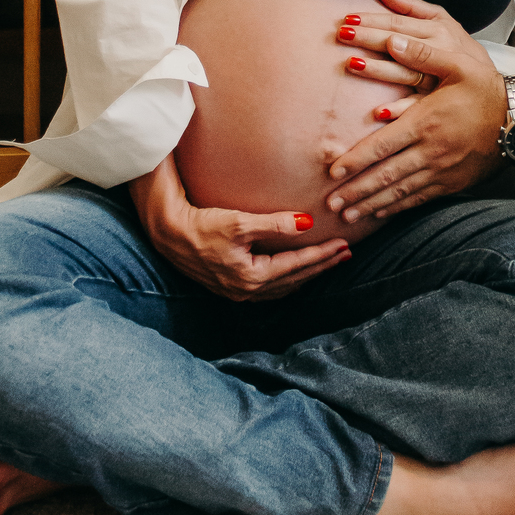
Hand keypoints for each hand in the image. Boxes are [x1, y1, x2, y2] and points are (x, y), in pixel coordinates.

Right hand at [129, 154, 350, 301]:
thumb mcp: (240, 222)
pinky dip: (288, 279)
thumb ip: (275, 224)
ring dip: (307, 274)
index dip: (322, 255)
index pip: (297, 266)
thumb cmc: (202, 225)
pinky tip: (296, 272)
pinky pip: (270, 288)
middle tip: (345, 255)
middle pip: (294, 279)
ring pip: (283, 287)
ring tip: (327, 263)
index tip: (343, 245)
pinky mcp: (231, 287)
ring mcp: (238, 292)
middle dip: (321, 266)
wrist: (169, 233)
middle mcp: (247, 291)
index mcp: (251, 277)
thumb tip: (307, 222)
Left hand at [328, 0, 507, 219]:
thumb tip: (391, 39)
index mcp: (426, 122)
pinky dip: (397, 207)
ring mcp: (442, 171)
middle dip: (355, 190)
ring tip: (347, 215)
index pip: (382, 146)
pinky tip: (381, 211)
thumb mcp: (458, 64)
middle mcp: (431, 151)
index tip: (332, 171)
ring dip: (371, 204)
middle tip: (330, 203)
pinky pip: (419, 198)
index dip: (355, 160)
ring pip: (399, 191)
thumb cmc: (486, 89)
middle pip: (385, 175)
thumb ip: (423, 53)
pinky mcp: (452, 183)